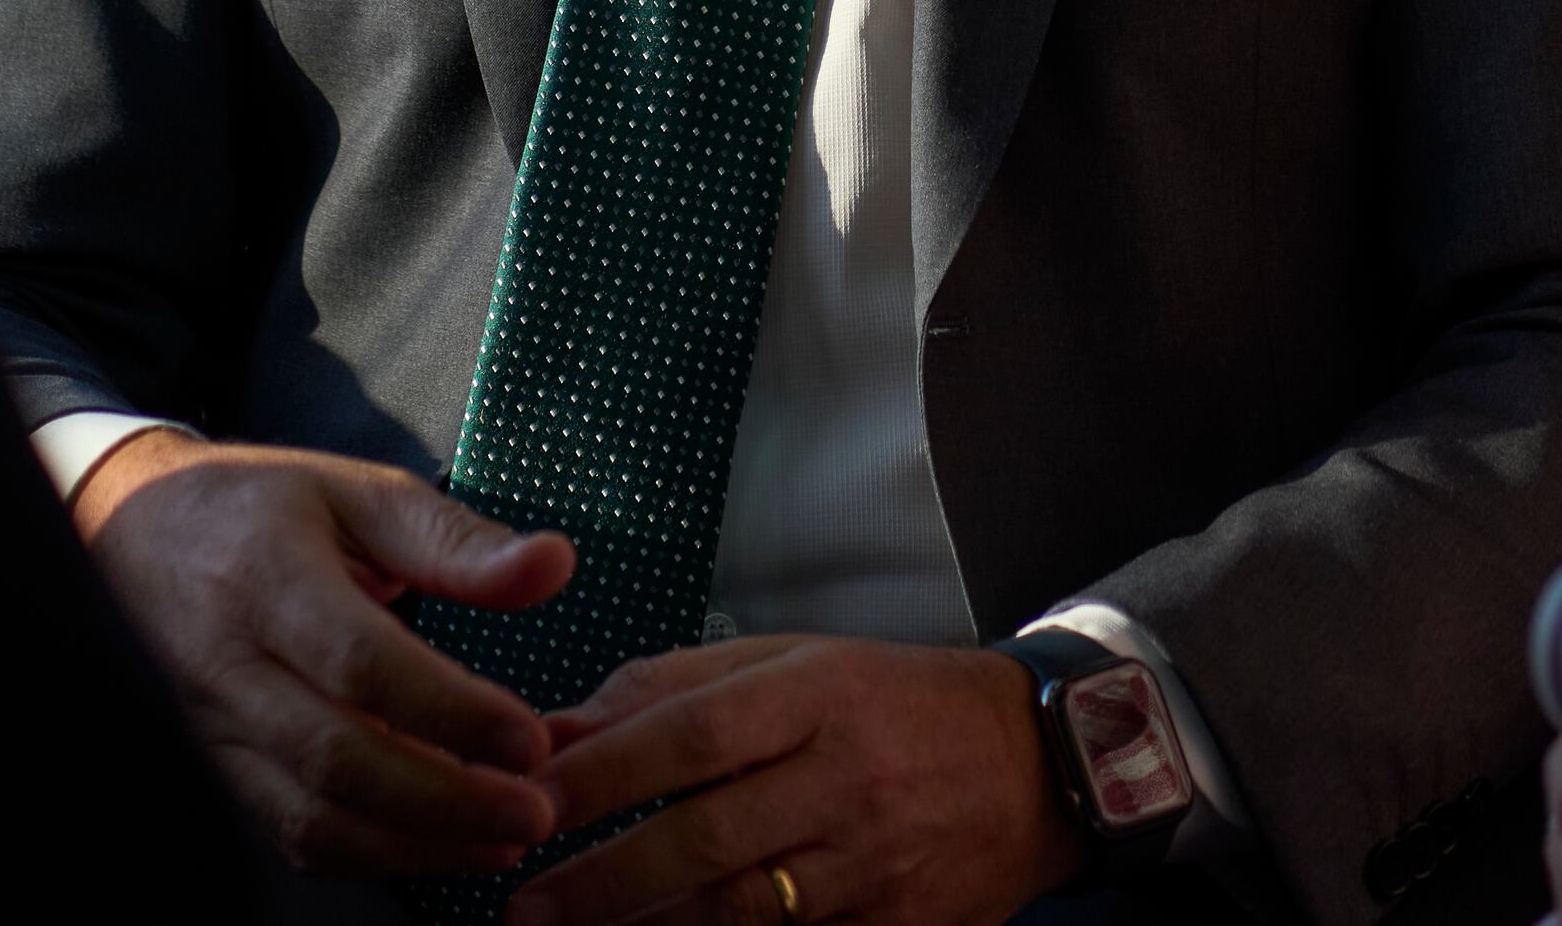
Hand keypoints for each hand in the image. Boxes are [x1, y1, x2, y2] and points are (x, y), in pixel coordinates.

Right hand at [69, 433, 577, 878]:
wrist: (138, 533)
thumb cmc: (266, 509)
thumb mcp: (361, 492)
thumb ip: (456, 539)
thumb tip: (554, 566)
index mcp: (267, 579)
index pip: (361, 664)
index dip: (451, 713)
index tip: (530, 739)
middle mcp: (231, 665)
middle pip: (337, 760)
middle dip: (446, 802)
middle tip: (535, 811)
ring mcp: (218, 729)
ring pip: (310, 818)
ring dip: (414, 846)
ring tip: (500, 841)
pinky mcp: (221, 768)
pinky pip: (290, 834)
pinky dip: (369, 856)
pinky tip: (437, 847)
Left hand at [503, 634, 1082, 925]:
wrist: (1040, 765)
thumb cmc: (895, 702)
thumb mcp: (797, 661)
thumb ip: (677, 687)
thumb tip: (562, 726)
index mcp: (819, 694)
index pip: (691, 733)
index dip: (602, 772)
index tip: (527, 801)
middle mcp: (846, 779)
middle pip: (704, 835)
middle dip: (602, 876)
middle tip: (521, 904)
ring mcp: (873, 864)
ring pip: (739, 910)